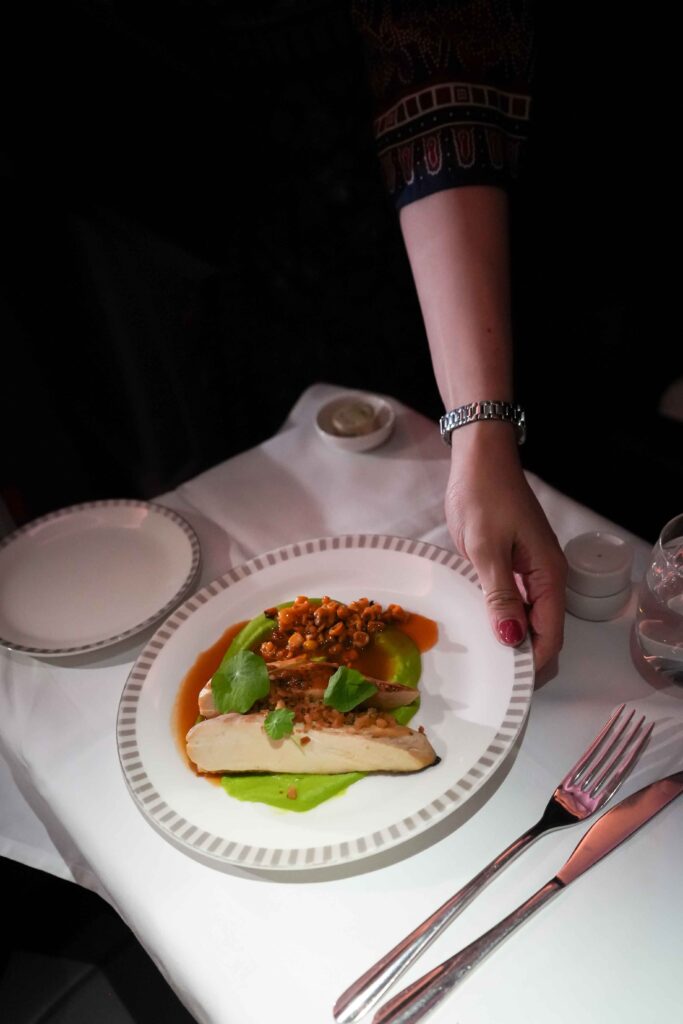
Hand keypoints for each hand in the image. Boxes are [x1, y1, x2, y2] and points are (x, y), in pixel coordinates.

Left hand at [445, 423, 566, 670]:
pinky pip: (518, 603)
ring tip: (490, 667)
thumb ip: (499, 593)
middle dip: (527, 660)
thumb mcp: (485, 547)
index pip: (550, 634)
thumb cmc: (482, 496)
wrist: (480, 458)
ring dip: (515, 642)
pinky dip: (507, 620)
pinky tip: (487, 631)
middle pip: (545, 631)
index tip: (513, 689)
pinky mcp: (517, 564)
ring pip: (531, 619)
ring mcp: (533, 570)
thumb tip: (512, 638)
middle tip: (497, 684)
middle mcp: (547, 576)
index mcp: (548, 573)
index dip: (535, 665)